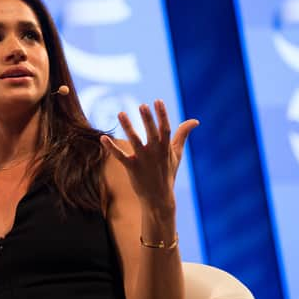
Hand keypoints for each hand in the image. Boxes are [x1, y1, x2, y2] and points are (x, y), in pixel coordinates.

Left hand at [100, 99, 198, 216]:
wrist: (159, 198)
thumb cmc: (168, 172)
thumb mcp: (177, 153)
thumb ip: (183, 135)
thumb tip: (195, 121)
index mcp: (166, 147)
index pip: (165, 128)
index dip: (162, 115)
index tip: (158, 101)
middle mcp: (155, 152)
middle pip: (152, 133)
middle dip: (148, 119)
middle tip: (143, 105)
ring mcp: (143, 160)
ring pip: (134, 141)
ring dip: (128, 127)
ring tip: (120, 113)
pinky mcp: (132, 168)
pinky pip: (120, 156)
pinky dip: (111, 147)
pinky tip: (103, 138)